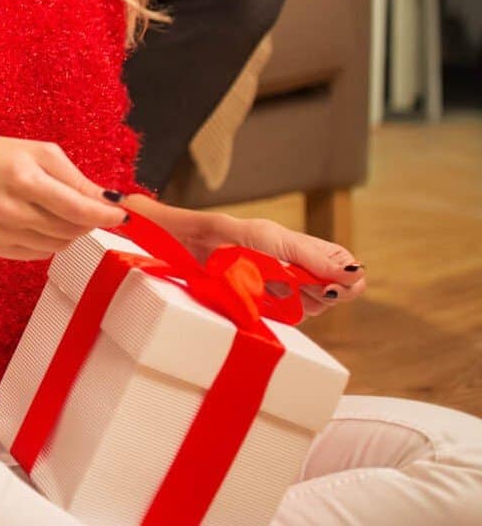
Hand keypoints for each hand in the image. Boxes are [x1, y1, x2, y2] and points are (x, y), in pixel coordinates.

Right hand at [0, 137, 126, 260]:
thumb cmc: (0, 157)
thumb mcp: (40, 153)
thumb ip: (75, 178)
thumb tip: (108, 200)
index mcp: (24, 180)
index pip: (76, 209)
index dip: (104, 215)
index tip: (122, 216)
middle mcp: (11, 210)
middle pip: (70, 229)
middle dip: (89, 221)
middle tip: (91, 208)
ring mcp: (2, 233)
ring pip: (58, 245)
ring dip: (71, 231)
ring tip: (61, 210)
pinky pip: (40, 253)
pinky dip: (51, 240)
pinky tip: (41, 220)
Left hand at [189, 213, 365, 318]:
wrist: (200, 250)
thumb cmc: (238, 236)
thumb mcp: (278, 241)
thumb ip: (314, 258)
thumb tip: (355, 273)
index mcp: (310, 250)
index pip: (347, 267)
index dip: (349, 279)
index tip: (335, 284)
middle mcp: (304, 273)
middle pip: (336, 294)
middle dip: (323, 290)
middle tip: (297, 281)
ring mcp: (289, 293)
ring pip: (315, 308)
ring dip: (299, 298)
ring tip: (273, 280)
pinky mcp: (274, 310)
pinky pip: (292, 318)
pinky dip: (282, 309)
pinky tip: (266, 295)